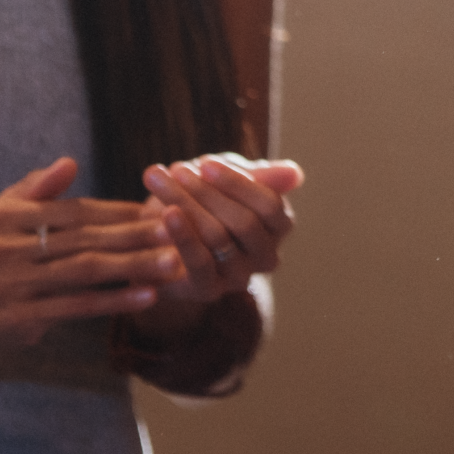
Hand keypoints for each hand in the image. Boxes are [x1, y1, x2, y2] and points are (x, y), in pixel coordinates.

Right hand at [0, 157, 182, 345]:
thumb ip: (34, 188)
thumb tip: (70, 163)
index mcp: (7, 217)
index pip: (74, 210)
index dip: (117, 210)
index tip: (156, 208)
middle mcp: (9, 248)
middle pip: (84, 239)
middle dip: (135, 234)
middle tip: (178, 228)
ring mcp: (14, 285)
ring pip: (85, 272)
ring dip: (133, 267)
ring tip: (174, 261)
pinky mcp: (20, 318)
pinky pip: (75, 307)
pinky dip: (113, 301)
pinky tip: (147, 297)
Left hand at [141, 154, 304, 303]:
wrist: (167, 241)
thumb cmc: (206, 200)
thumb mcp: (230, 181)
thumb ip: (259, 176)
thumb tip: (295, 175)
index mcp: (278, 226)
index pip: (270, 204)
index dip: (238, 183)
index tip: (205, 163)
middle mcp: (266, 256)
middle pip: (245, 222)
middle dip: (208, 192)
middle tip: (176, 169)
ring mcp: (240, 276)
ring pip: (218, 238)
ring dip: (187, 203)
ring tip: (158, 180)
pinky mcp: (209, 290)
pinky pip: (200, 264)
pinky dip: (183, 235)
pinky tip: (166, 211)